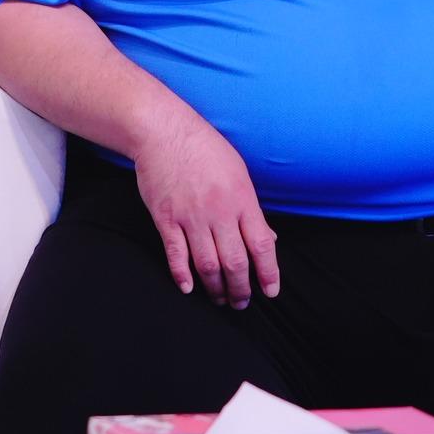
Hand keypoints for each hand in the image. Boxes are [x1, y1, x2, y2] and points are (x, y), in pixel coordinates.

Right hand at [132, 109, 279, 309]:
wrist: (163, 131)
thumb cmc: (205, 149)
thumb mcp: (238, 173)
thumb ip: (252, 209)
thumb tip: (267, 240)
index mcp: (241, 200)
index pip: (262, 246)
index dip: (268, 273)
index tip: (270, 291)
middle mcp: (218, 212)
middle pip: (235, 262)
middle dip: (241, 289)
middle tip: (241, 302)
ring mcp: (190, 216)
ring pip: (207, 264)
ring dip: (215, 287)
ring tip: (219, 298)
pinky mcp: (165, 217)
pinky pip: (176, 254)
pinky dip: (181, 275)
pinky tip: (188, 287)